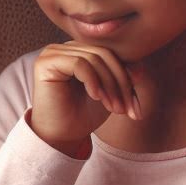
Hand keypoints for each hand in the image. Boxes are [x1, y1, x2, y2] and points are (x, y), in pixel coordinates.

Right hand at [29, 43, 147, 156]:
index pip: (111, 53)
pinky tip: (95, 97)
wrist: (61, 136)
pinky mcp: (46, 62)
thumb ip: (123, 77)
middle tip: (125, 110)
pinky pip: (79, 63)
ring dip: (109, 86)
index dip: (126, 77)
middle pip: (104, 54)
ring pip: (94, 59)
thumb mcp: (110, 93)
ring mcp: (54, 52)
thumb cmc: (83, 115)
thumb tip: (139, 68)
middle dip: (120, 83)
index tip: (135, 108)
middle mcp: (66, 48)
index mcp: (80, 51)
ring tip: (113, 108)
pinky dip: (92, 81)